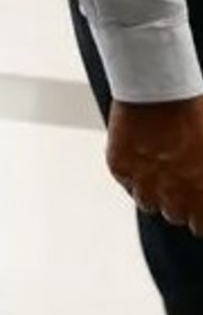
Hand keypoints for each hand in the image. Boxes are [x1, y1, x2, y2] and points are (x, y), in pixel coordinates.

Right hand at [109, 98, 202, 233]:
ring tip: (161, 170)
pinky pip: (127, 184)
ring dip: (156, 193)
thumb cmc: (195, 113)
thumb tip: (200, 179)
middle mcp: (174, 193)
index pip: (202, 225)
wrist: (159, 88)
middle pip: (177, 217)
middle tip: (182, 183)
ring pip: (149, 204)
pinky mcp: (120, 168)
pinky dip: (134, 176)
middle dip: (182, 204)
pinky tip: (143, 158)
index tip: (200, 207)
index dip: (201, 216)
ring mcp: (144, 182)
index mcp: (202, 191)